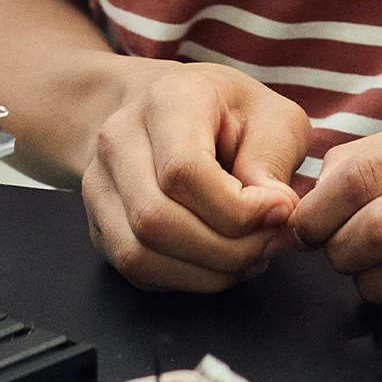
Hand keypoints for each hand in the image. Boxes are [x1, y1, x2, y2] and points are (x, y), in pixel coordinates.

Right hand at [82, 63, 309, 292]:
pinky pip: (139, 271)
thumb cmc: (231, 111)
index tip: (281, 211)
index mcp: (166, 102)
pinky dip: (191, 279)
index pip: (183, 172)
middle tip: (274, 240)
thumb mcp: (273, 115)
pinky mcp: (101, 223)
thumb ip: (274, 159)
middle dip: (228, 248)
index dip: (237, 208)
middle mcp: (119, 141)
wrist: (169, 106)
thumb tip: (275, 212)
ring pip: (140, 254)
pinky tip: (228, 263)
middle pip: (155, 220)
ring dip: (210, 271)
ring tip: (256, 254)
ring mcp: (100, 185)